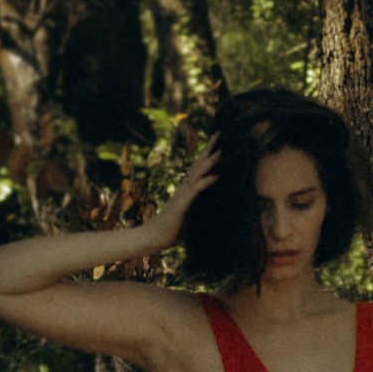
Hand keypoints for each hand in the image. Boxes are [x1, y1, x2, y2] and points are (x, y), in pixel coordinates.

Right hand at [134, 143, 217, 257]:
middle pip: (198, 164)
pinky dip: (206, 182)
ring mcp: (182, 195)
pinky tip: (216, 176)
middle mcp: (184, 188)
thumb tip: (205, 210)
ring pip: (197, 174)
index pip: (198, 169)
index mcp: (186, 190)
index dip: (208, 155)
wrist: (152, 238)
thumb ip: (194, 209)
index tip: (218, 142)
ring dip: (209, 162)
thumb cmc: (170, 230)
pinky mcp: (182, 205)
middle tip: (219, 133)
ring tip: (220, 150)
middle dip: (209, 149)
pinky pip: (195, 191)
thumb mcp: (187, 217)